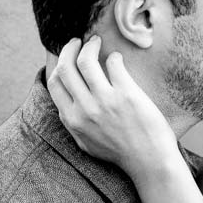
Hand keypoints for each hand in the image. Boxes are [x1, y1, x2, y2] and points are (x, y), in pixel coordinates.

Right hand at [47, 36, 178, 181]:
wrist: (149, 161)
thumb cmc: (121, 153)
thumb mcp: (87, 143)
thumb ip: (74, 124)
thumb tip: (65, 105)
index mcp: (72, 120)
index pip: (54, 83)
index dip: (58, 64)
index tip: (67, 56)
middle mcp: (85, 109)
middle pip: (66, 67)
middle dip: (69, 49)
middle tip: (79, 42)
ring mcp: (105, 100)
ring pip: (86, 60)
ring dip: (90, 46)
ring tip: (96, 42)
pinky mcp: (127, 94)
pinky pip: (114, 63)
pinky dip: (114, 57)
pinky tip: (118, 59)